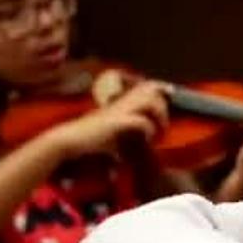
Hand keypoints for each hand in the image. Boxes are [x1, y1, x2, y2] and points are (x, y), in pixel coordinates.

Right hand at [48, 81, 169, 157]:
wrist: (71, 140)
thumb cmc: (89, 140)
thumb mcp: (111, 137)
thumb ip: (121, 140)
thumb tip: (124, 156)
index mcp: (120, 102)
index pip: (144, 85)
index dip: (160, 86)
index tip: (171, 91)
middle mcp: (120, 102)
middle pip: (150, 90)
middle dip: (163, 104)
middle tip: (165, 123)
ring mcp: (118, 110)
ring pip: (148, 101)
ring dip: (159, 114)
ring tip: (160, 129)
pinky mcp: (116, 122)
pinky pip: (141, 121)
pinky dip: (149, 129)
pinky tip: (149, 138)